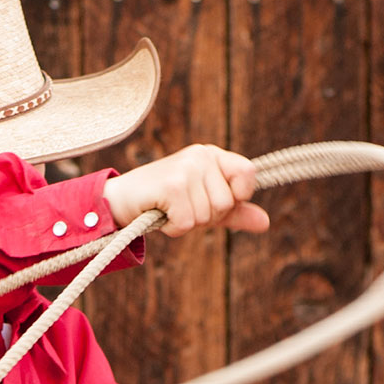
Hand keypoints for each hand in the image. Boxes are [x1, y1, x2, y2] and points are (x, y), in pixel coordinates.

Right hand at [101, 144, 270, 237]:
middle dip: (205, 217)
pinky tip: (159, 215)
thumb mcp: (203, 206)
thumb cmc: (162, 202)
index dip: (237, 196)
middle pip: (226, 204)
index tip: (212, 201)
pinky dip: (174, 228)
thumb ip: (234, 212)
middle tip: (180, 208)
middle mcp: (201, 156)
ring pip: (208, 215)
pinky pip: (188, 223)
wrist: (118, 201)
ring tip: (168, 210)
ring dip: (187, 223)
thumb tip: (265, 223)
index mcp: (211, 155)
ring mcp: (186, 169)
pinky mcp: (172, 185)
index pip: (247, 174)